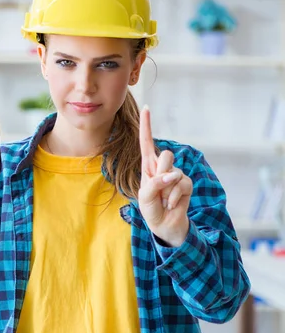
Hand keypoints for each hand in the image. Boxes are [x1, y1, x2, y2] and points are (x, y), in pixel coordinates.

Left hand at [138, 106, 192, 246]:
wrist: (165, 225)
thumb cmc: (151, 210)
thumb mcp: (145, 198)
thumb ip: (154, 184)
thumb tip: (172, 175)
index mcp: (147, 166)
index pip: (146, 142)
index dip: (146, 125)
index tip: (146, 107)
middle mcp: (162, 167)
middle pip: (166, 155)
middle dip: (162, 172)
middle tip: (158, 190)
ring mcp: (175, 175)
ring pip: (174, 171)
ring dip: (167, 189)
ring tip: (163, 200)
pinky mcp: (186, 184)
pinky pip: (182, 185)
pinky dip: (174, 197)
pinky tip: (171, 204)